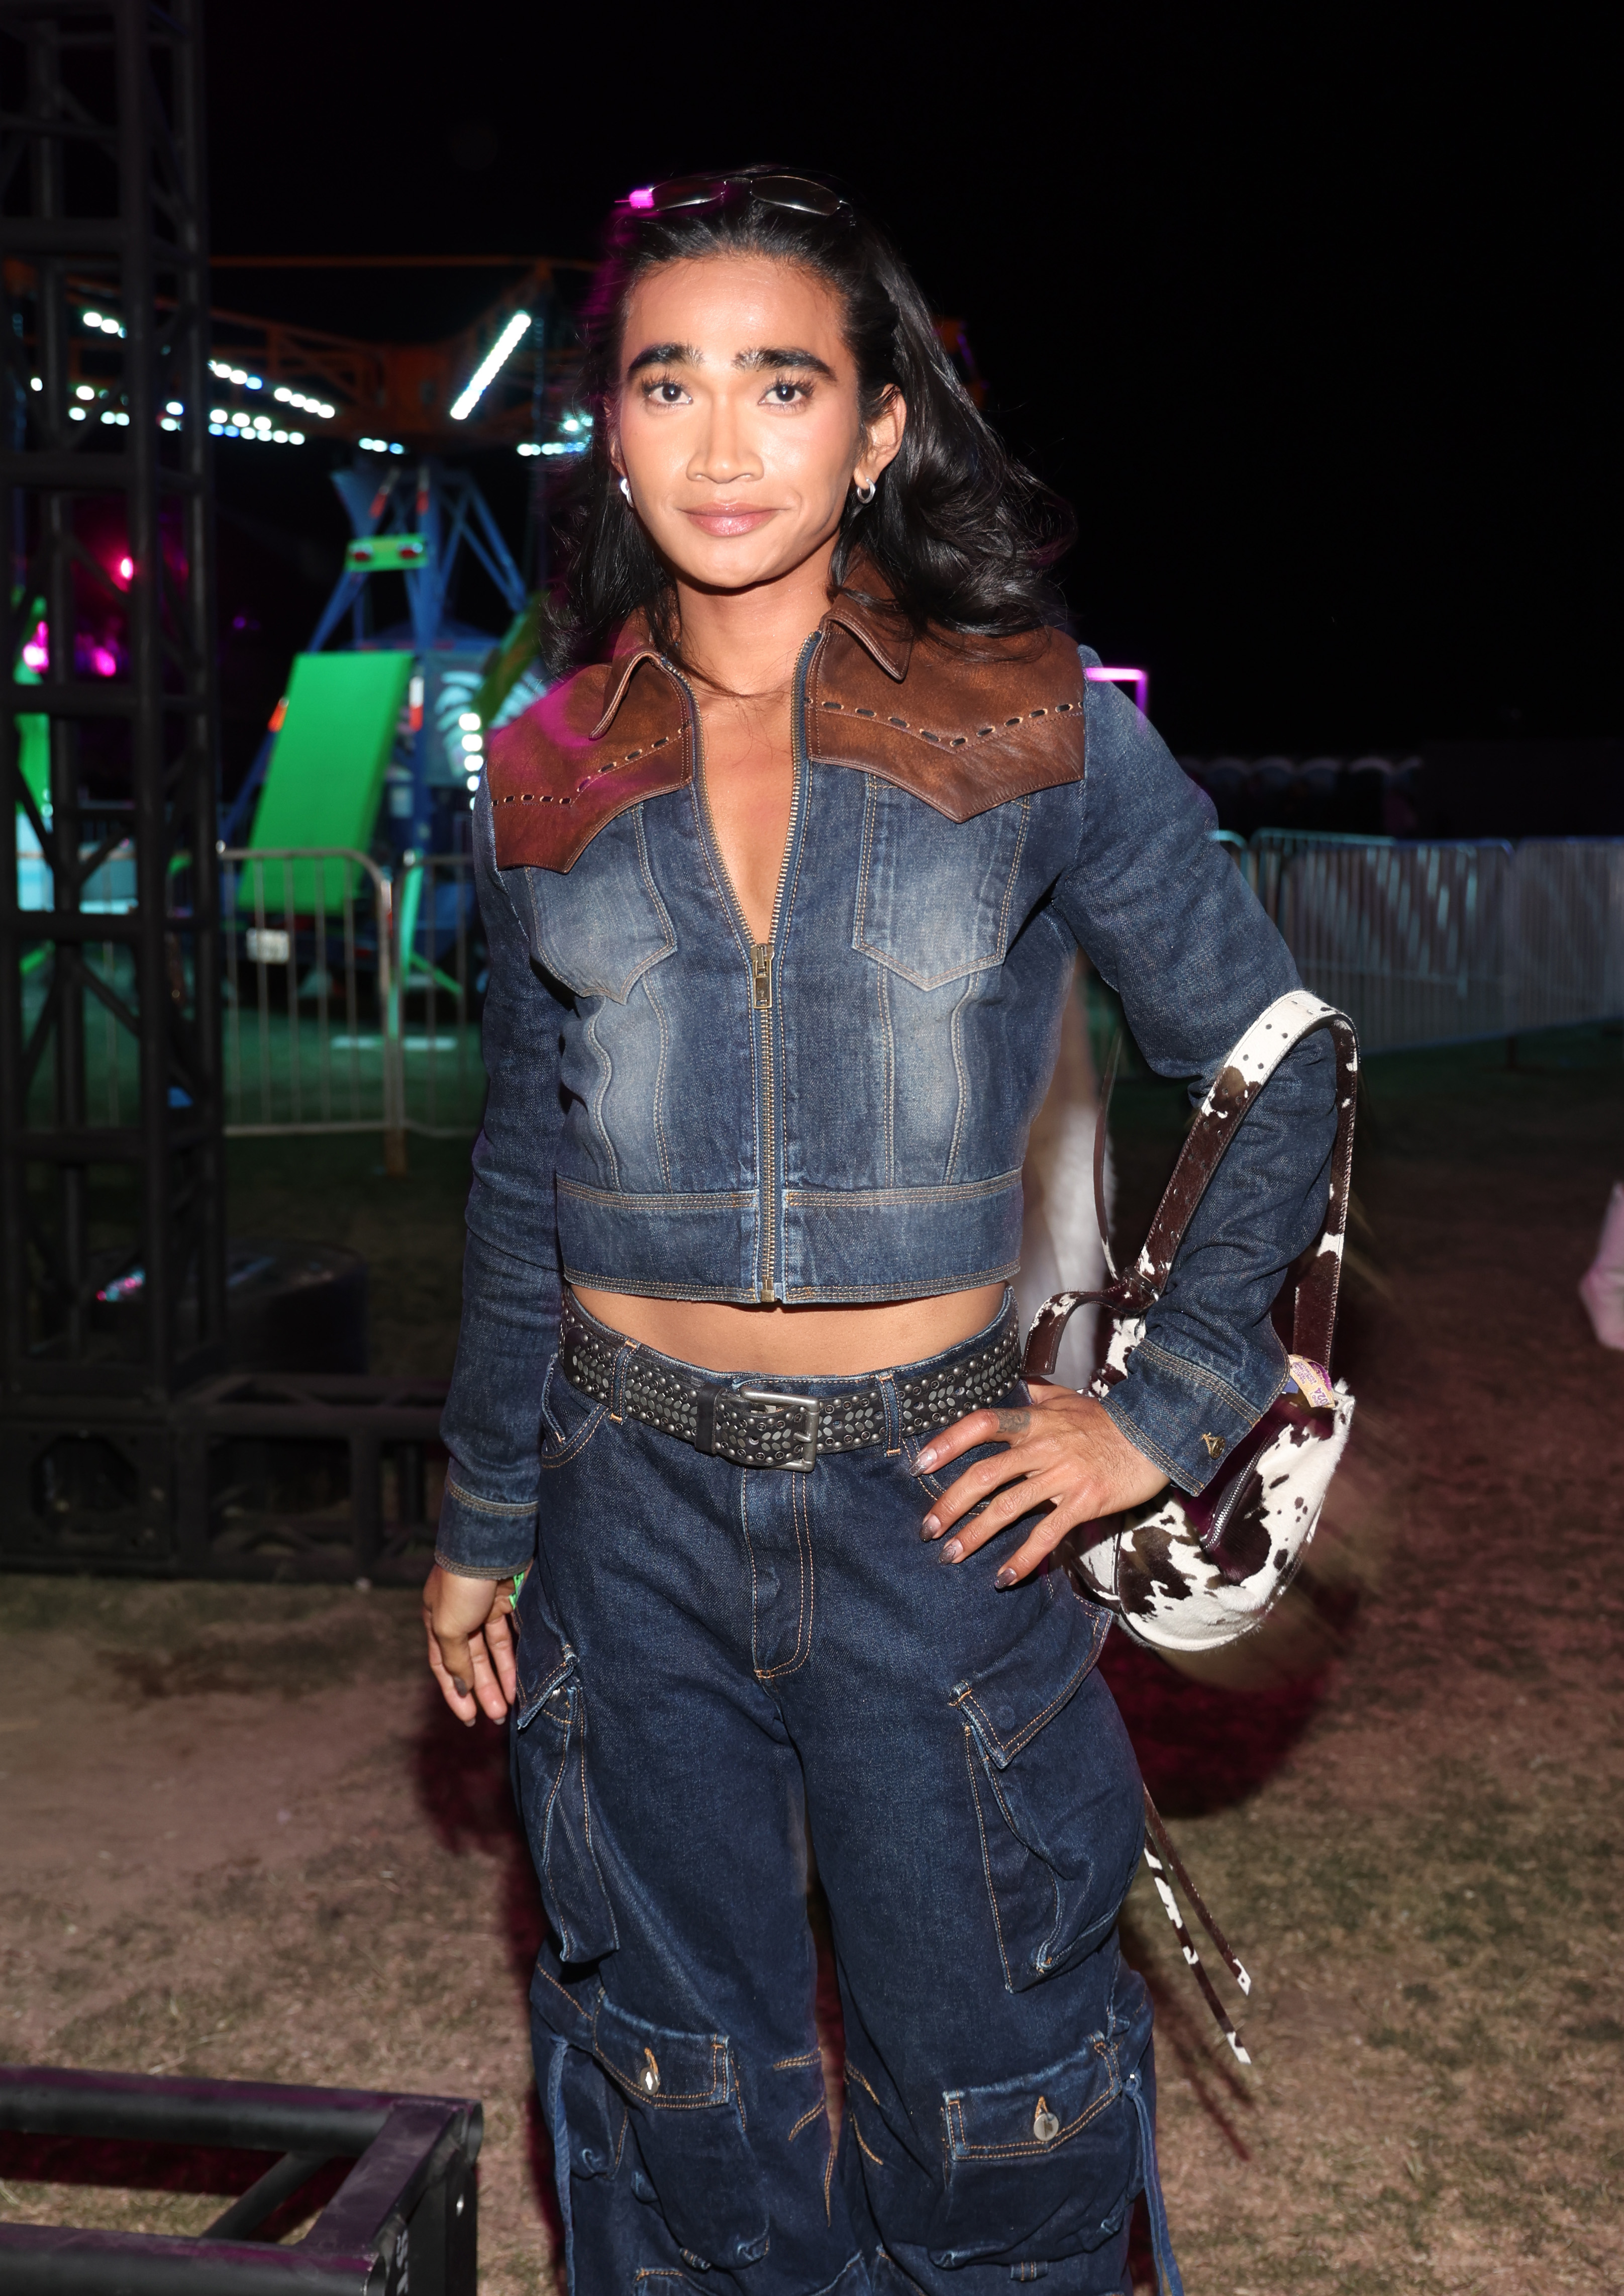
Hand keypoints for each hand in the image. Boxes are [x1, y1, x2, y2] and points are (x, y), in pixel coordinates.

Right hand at [422, 1564, 520, 1727]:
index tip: (468, 1718)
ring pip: (493, 1651)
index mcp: (436, 1620)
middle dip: (483, 1690)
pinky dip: (514, 1656)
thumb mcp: (447, 1626)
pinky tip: (520, 1677)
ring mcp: (484, 1608)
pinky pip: (510, 1636)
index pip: (443, 1665)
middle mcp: (459, 1616)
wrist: (491, 1545)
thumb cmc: (461, 1585)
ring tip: (509, 1706)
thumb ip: (454, 1659)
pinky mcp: (508, 1600)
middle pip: (471, 1661)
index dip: (454, 1692)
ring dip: (500, 1678)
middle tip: (496, 1717)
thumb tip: (461, 1686)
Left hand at [916, 1382, 1167, 1587]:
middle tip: (927, 1528)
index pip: (982, 1425)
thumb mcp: (1068, 1399)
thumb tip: (1015, 1388)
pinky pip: (1047, 1534)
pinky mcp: (1083, 1502)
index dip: (948, 1443)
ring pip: (1008, 1507)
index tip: (920, 1465)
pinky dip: (1023, 1558)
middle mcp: (1043, 1447)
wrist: (1155, 1437)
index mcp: (1034, 1422)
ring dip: (974, 1535)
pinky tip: (1003, 1578)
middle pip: (985, 1474)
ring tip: (950, 1555)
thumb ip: (1036, 1398)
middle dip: (950, 1503)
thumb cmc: (1109, 1421)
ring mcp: (1062, 1476)